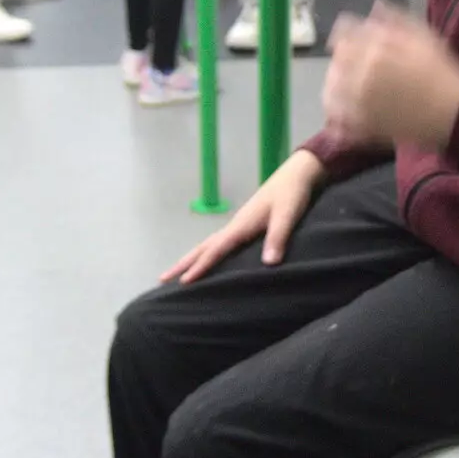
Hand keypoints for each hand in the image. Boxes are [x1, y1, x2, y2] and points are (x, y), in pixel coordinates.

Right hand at [160, 150, 323, 282]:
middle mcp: (234, 225)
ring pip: (208, 244)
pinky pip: (219, 243)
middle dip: (183, 264)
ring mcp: (238, 224)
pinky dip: (207, 253)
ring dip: (191, 259)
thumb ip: (278, 237)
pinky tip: (208, 261)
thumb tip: (269, 264)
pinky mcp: (244, 225)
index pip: (216, 249)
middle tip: (161, 280)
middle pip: (202, 247)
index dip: (201, 267)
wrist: (297, 174)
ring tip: (176, 274)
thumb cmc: (292, 194)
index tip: (184, 283)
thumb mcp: (288, 215)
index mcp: (241, 225)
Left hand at [323, 1, 458, 151]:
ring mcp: (360, 103)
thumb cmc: (442, 72)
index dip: (344, 32)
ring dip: (332, 86)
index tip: (347, 35)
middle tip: (346, 60)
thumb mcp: (424, 36)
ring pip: (331, 92)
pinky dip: (336, 116)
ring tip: (339, 87)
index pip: (344, 34)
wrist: (453, 113)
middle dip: (339, 58)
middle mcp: (361, 75)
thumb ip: (396, 19)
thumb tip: (376, 6)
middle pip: (335, 62)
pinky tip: (340, 114)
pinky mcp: (364, 127)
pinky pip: (340, 121)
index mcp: (375, 50)